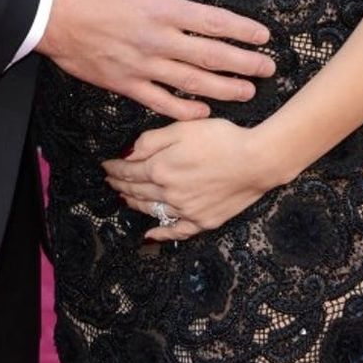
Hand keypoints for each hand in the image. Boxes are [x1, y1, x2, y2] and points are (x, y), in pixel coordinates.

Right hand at [36, 0, 274, 120]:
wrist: (45, 12)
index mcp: (160, 8)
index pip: (212, 22)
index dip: (242, 31)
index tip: (264, 36)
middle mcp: (155, 41)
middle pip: (210, 57)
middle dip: (243, 64)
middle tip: (268, 69)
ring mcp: (140, 66)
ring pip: (190, 83)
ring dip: (223, 89)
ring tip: (247, 93)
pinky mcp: (122, 83)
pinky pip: (159, 101)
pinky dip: (183, 109)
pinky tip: (201, 112)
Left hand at [103, 118, 277, 240]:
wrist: (256, 161)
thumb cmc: (222, 139)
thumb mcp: (182, 128)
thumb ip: (152, 141)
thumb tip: (127, 154)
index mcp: (161, 168)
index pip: (130, 171)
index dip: (115, 169)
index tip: (105, 166)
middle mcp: (169, 193)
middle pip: (137, 191)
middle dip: (121, 185)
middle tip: (110, 181)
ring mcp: (186, 210)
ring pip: (152, 210)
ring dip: (134, 205)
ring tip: (124, 199)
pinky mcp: (203, 221)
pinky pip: (176, 231)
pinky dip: (161, 234)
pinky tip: (150, 234)